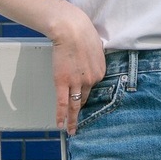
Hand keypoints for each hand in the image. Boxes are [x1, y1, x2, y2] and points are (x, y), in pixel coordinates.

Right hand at [49, 7, 105, 133]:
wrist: (71, 29)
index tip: (82, 97)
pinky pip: (62, 103)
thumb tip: (88, 63)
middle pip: (85, 98)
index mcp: (100, 73)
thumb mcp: (95, 48)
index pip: (93, 87)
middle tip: (80, 122)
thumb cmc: (82, 33)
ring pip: (75, 105)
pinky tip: (60, 125)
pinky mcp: (62, 82)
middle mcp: (90, 81)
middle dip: (82, 109)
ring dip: (73, 120)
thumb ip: (93, 60)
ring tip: (72, 130)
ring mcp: (76, 83)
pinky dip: (61, 115)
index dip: (87, 91)